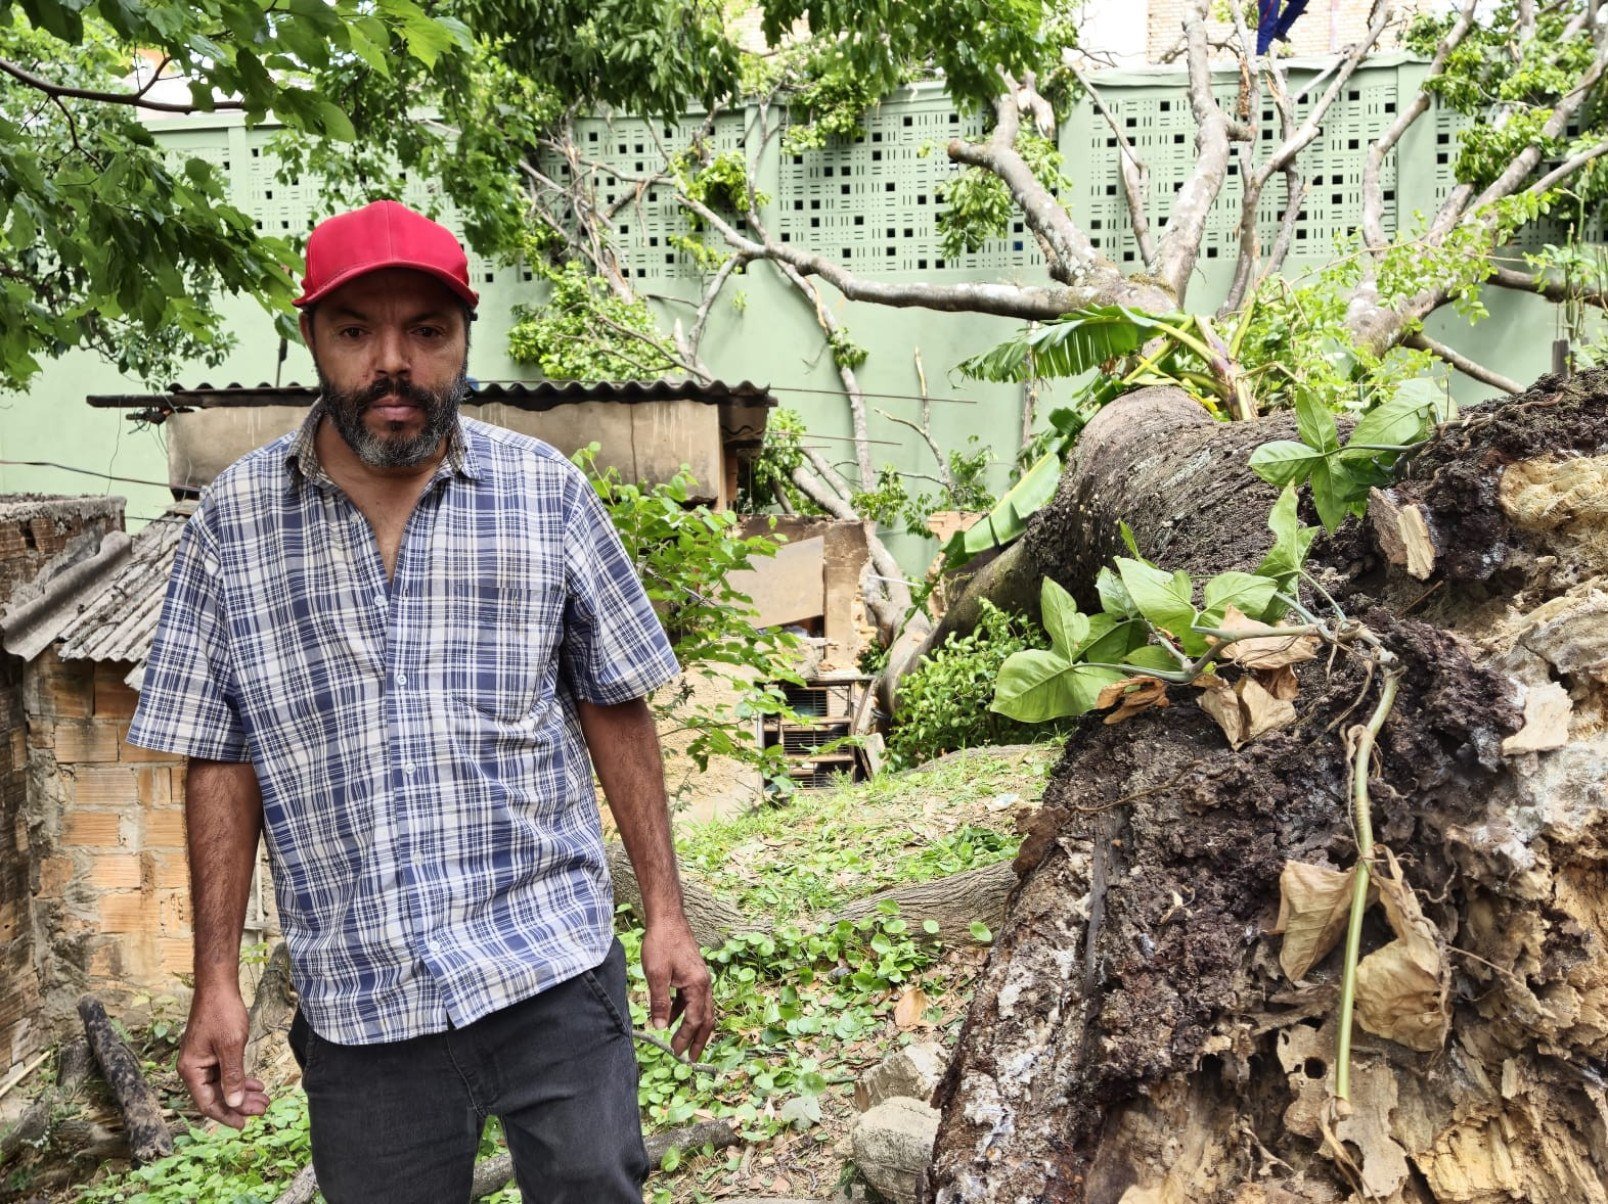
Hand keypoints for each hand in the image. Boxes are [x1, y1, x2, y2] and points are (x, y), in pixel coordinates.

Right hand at [178, 987, 268, 1128]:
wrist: (219, 987)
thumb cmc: (222, 1013)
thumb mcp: (231, 1046)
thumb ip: (233, 1076)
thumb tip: (234, 1104)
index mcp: (191, 1070)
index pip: (207, 1103)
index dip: (226, 1115)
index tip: (244, 1124)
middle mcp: (193, 1068)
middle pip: (216, 1096)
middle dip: (239, 1105)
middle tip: (263, 1110)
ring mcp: (203, 1061)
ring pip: (223, 1085)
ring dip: (243, 1093)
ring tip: (264, 1100)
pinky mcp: (212, 1053)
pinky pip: (226, 1073)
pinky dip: (241, 1079)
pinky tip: (256, 1085)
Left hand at [640, 920, 714, 1060]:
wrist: (667, 918)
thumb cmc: (662, 943)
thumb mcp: (656, 974)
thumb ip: (660, 1002)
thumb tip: (661, 1026)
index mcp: (697, 985)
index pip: (694, 1020)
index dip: (685, 1038)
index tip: (676, 1052)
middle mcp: (704, 983)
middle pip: (706, 1018)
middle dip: (699, 1040)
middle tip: (691, 1058)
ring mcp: (700, 977)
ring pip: (701, 1009)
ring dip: (692, 1027)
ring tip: (682, 1042)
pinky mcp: (693, 973)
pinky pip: (693, 998)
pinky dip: (685, 1012)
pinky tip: (672, 1017)